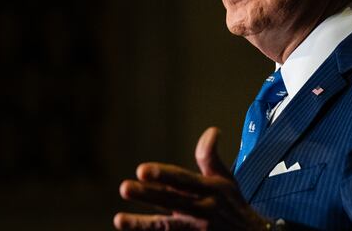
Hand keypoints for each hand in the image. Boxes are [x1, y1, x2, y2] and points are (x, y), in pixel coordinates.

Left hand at [114, 127, 269, 229]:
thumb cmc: (232, 204)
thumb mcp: (225, 179)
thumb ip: (210, 157)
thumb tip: (212, 130)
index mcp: (208, 189)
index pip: (182, 179)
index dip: (163, 175)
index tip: (141, 170)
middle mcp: (201, 209)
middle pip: (170, 201)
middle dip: (147, 195)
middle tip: (124, 187)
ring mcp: (196, 228)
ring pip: (166, 227)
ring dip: (142, 224)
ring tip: (119, 220)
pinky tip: (131, 228)